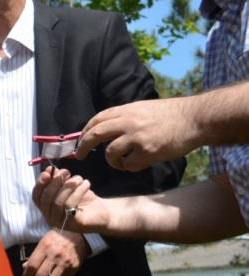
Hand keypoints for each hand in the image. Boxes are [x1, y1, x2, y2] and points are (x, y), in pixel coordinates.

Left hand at [21, 228, 88, 275]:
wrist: (78, 235)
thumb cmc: (57, 237)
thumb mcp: (43, 242)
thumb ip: (34, 255)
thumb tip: (25, 268)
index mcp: (44, 247)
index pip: (32, 265)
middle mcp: (54, 255)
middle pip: (41, 275)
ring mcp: (65, 262)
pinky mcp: (74, 267)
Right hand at [33, 167, 109, 232]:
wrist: (102, 211)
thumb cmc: (83, 198)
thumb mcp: (68, 186)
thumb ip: (58, 179)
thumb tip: (50, 169)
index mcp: (46, 208)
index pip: (36, 197)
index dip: (40, 184)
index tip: (48, 171)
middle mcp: (50, 217)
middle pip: (46, 199)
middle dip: (55, 183)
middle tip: (66, 171)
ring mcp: (61, 222)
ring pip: (58, 202)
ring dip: (68, 186)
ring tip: (79, 178)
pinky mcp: (73, 224)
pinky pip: (70, 206)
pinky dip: (78, 191)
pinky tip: (86, 183)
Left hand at [76, 98, 200, 168]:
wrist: (194, 119)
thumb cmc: (171, 114)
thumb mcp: (143, 108)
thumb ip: (125, 116)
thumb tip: (106, 128)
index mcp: (126, 110)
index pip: (97, 119)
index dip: (86, 130)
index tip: (81, 139)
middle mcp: (128, 122)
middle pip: (96, 134)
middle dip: (84, 146)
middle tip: (80, 154)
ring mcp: (137, 137)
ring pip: (110, 152)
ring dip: (112, 161)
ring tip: (120, 162)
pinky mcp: (148, 152)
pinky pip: (128, 164)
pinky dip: (128, 167)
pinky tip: (135, 164)